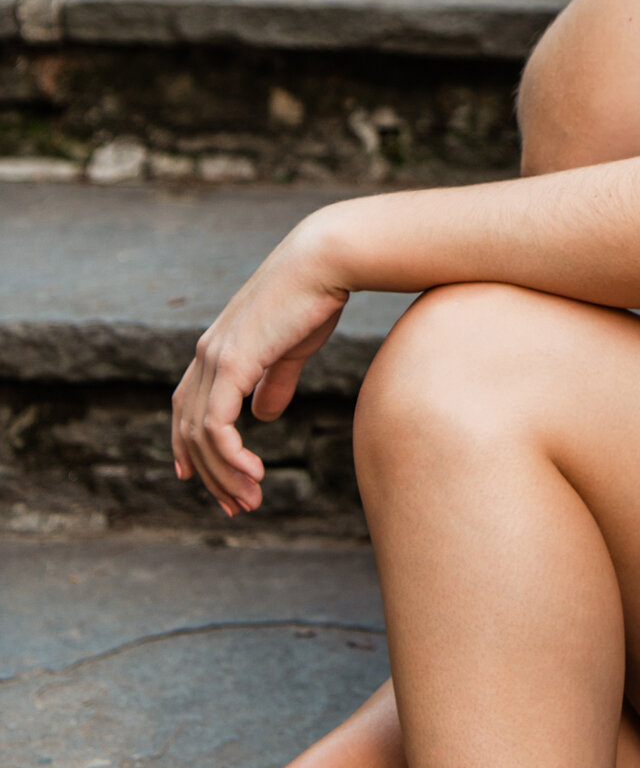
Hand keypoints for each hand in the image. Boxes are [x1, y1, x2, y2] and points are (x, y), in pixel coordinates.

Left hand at [171, 215, 348, 515]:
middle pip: (189, 428)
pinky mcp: (232, 363)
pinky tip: (252, 475)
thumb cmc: (314, 298)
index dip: (187, 445)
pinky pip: (218, 426)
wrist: (325, 261)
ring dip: (223, 475)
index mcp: (217, 348)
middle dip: (210, 474)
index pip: (186, 407)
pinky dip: (230, 457)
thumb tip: (263, 415)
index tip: (197, 479)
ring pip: (201, 434)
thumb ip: (273, 381)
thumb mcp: (291, 349)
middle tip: (237, 506)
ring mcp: (215, 358)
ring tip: (250, 500)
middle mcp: (206, 354)